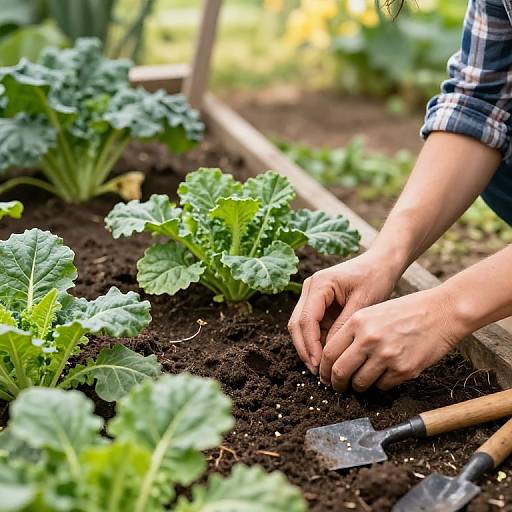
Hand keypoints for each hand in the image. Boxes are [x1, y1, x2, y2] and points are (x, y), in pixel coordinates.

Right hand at [288, 251, 398, 373]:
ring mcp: (311, 295)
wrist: (380, 263)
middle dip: (305, 349)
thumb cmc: (375, 278)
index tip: (320, 364)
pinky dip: (316, 342)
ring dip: (309, 347)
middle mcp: (310, 288)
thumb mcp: (363, 303)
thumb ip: (344, 326)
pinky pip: (312, 326)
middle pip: (297, 323)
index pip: (306, 319)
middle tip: (317, 371)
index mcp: (320, 284)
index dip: (310, 344)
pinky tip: (327, 357)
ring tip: (321, 369)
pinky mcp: (318, 303)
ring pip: (301, 326)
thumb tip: (330, 351)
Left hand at [319, 287, 465, 391]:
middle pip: (340, 372)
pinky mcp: (404, 369)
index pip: (329, 352)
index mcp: (358, 322)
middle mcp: (369, 339)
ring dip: (358, 386)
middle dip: (336, 384)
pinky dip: (380, 384)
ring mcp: (386, 355)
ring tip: (361, 382)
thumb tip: (335, 358)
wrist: (442, 312)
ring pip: (360, 383)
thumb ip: (353, 332)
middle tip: (337, 387)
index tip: (325, 375)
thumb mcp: (373, 312)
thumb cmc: (407, 311)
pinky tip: (385, 375)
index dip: (324, 369)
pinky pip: (382, 386)